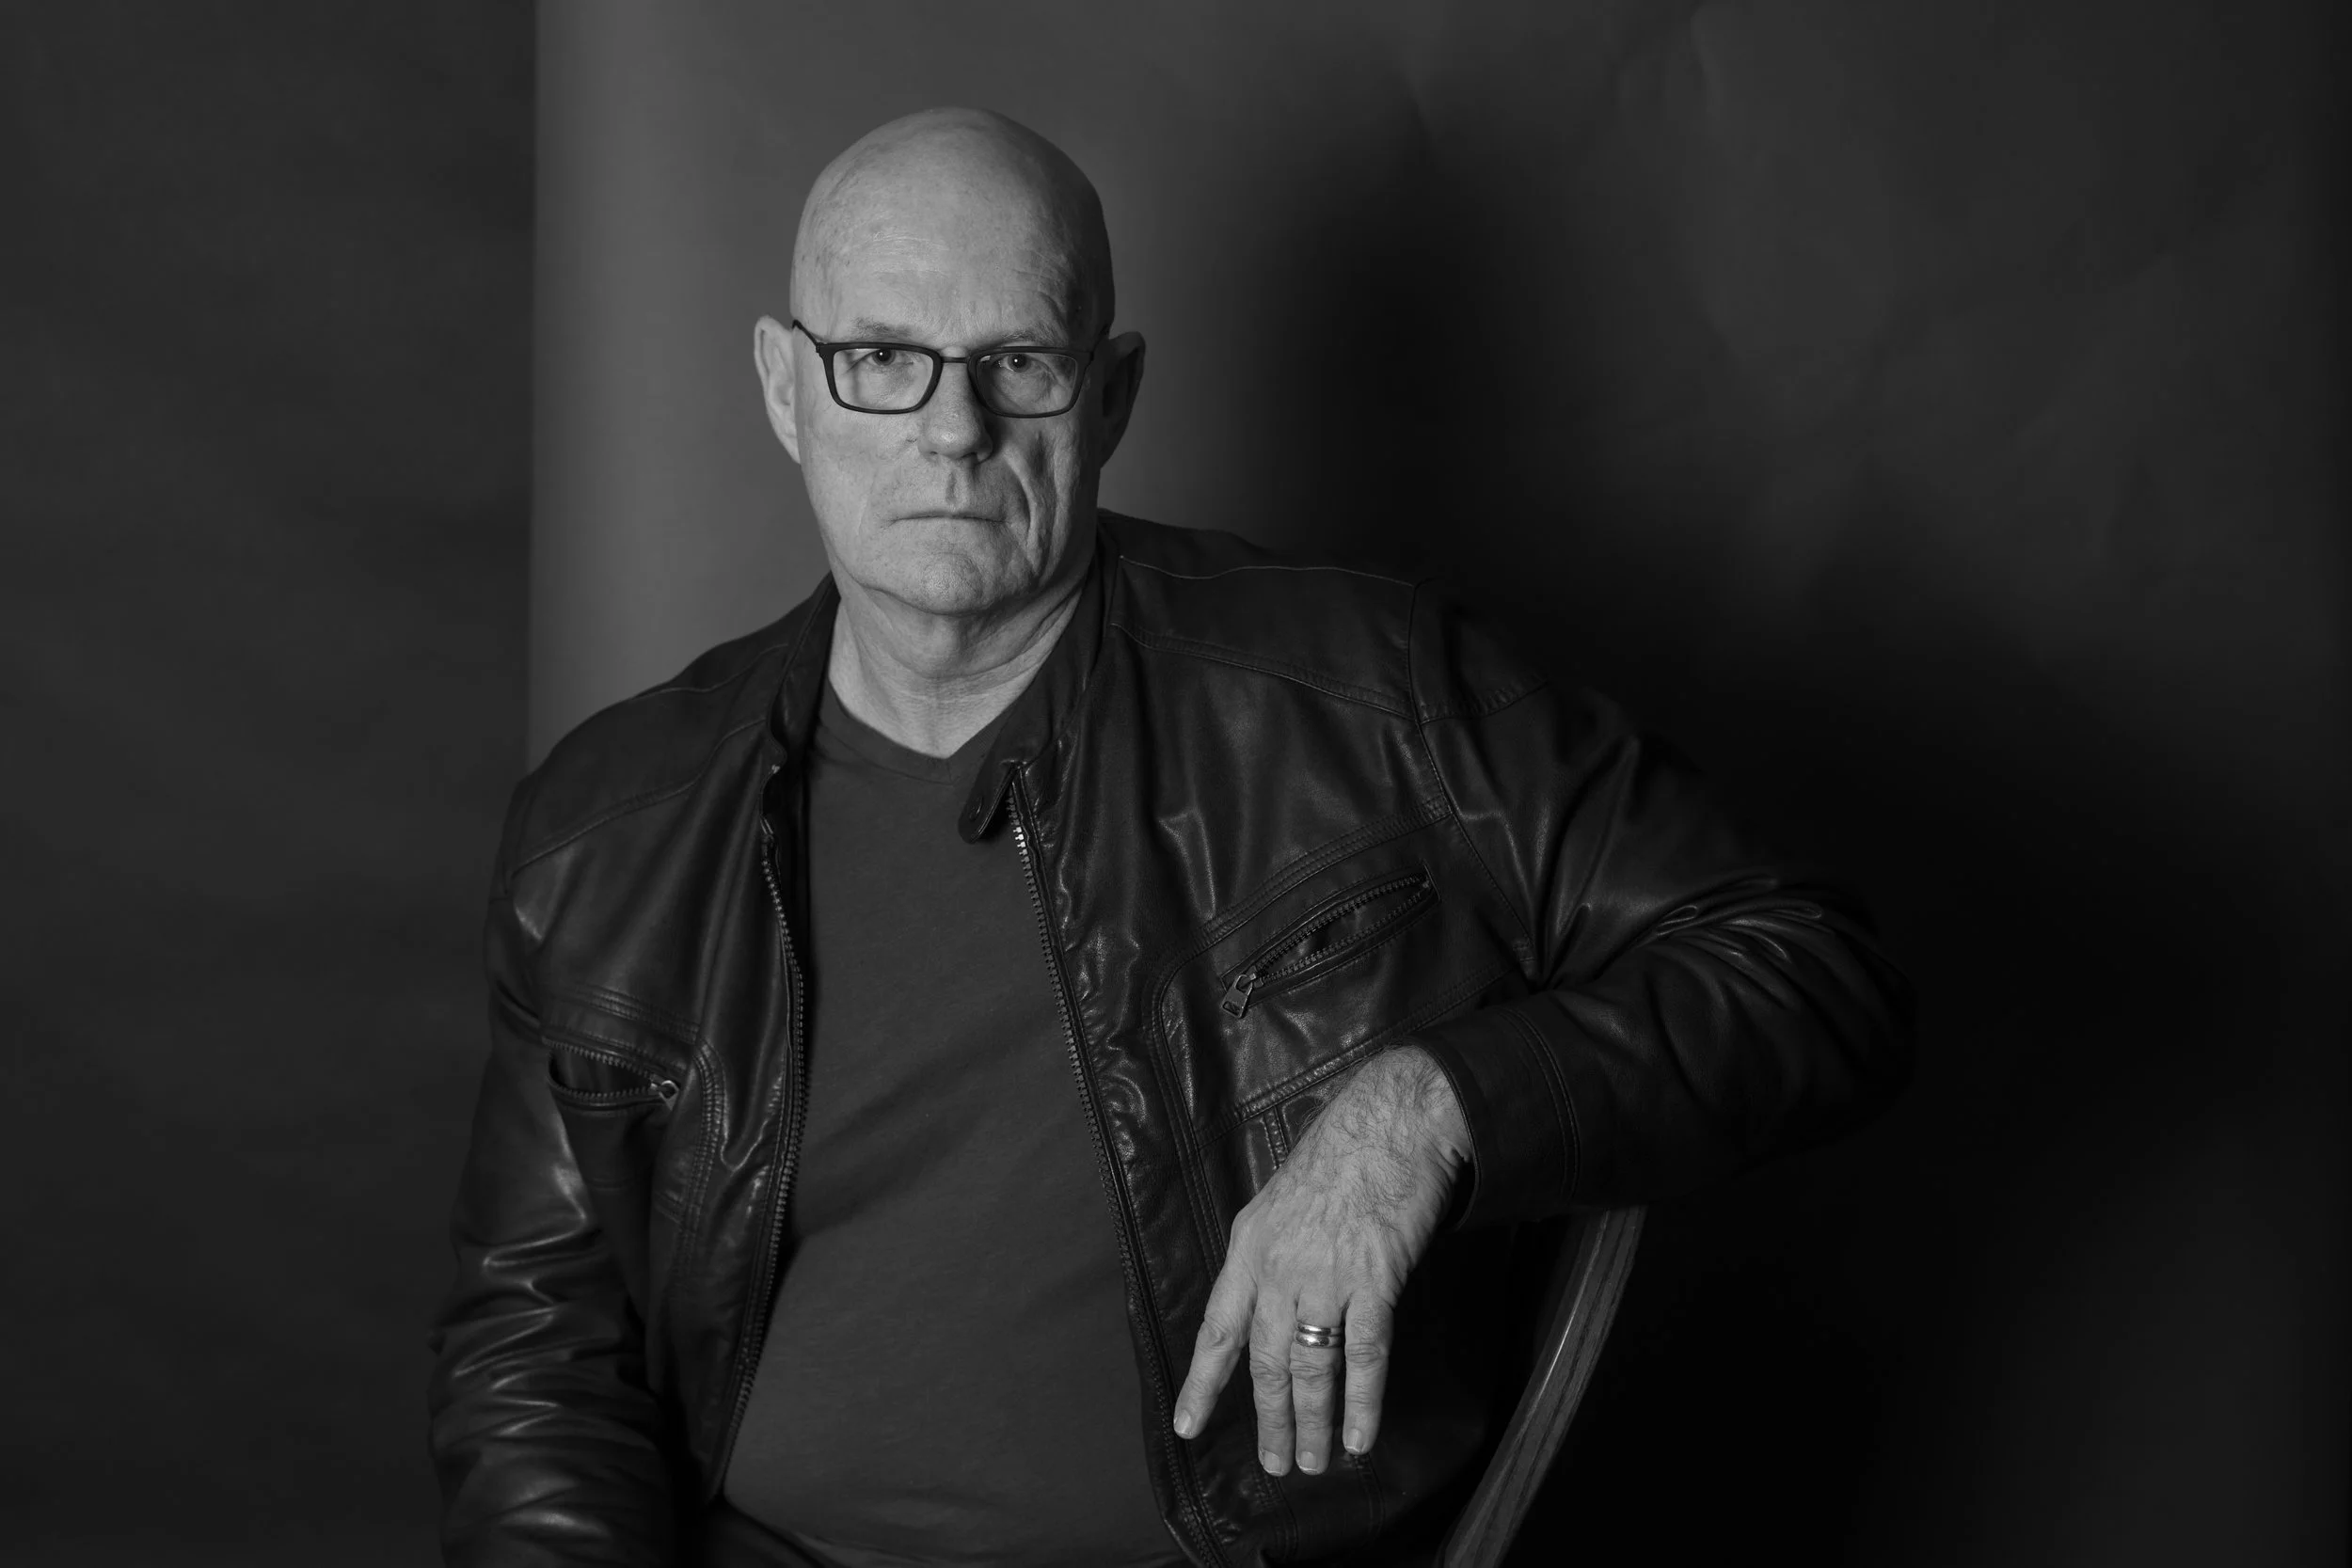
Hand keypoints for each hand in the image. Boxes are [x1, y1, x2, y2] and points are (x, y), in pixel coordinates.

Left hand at [1170, 1044, 1469, 1475]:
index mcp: (1248, 1248)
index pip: (1217, 1330)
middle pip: (1267, 1363)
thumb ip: (1271, 1253)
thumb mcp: (1279, 1198)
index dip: (1202, 1383)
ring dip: (1311, 1423)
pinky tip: (1359, 1439)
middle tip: (1274, 1464)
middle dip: (1269, 1419)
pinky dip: (1362, 1403)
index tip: (1187, 1427)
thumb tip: (1271, 1302)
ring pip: (1312, 1369)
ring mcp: (1325, 1278)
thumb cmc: (1340, 1152)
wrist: (1392, 1122)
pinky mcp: (1374, 1282)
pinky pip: (1364, 1357)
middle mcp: (1278, 1270)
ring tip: (1311, 1463)